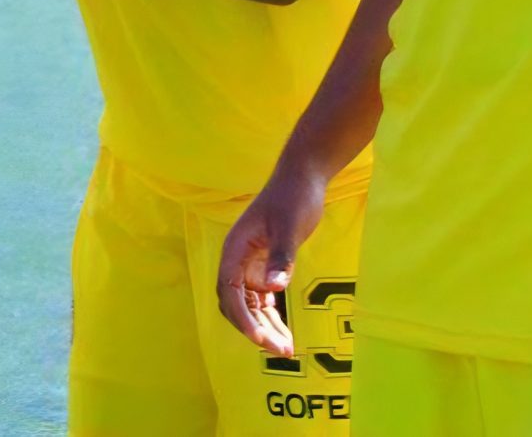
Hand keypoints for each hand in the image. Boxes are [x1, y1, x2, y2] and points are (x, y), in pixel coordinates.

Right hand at [216, 165, 326, 355]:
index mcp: (235, 249)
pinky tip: (283, 329)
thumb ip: (282, 258)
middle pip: (235, 303)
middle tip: (280, 349)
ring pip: (249, 304)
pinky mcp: (263, 266)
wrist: (302, 181)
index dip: (241, 317)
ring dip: (264, 326)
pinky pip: (261, 298)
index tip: (259, 338)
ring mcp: (249, 264)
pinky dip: (270, 315)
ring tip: (286, 348)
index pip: (229, 290)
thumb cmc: (293, 199)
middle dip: (253, 328)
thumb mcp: (290, 228)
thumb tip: (274, 289)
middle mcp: (237, 260)